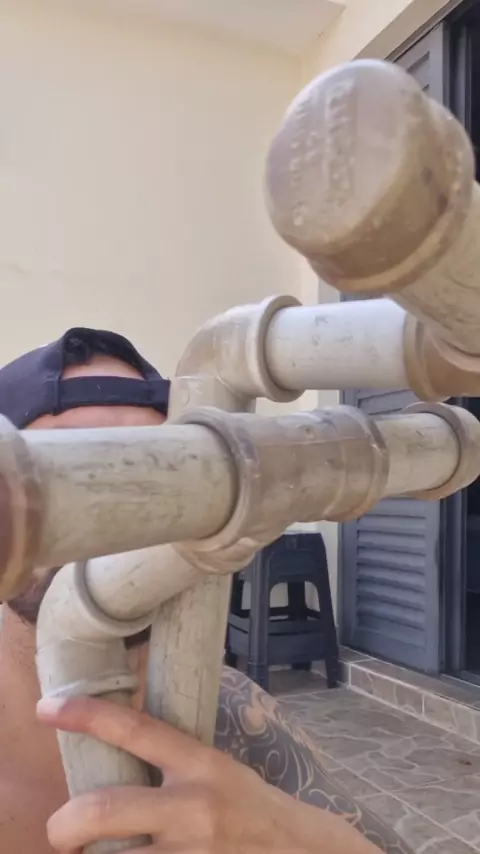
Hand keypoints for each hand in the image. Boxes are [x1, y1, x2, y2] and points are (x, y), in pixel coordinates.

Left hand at [37, 696, 378, 853]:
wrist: (306, 853)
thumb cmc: (252, 809)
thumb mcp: (218, 771)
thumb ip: (173, 764)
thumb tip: (113, 751)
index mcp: (201, 766)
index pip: (137, 730)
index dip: (87, 715)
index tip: (47, 707)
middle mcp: (195, 809)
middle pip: (105, 811)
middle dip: (66, 825)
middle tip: (61, 831)